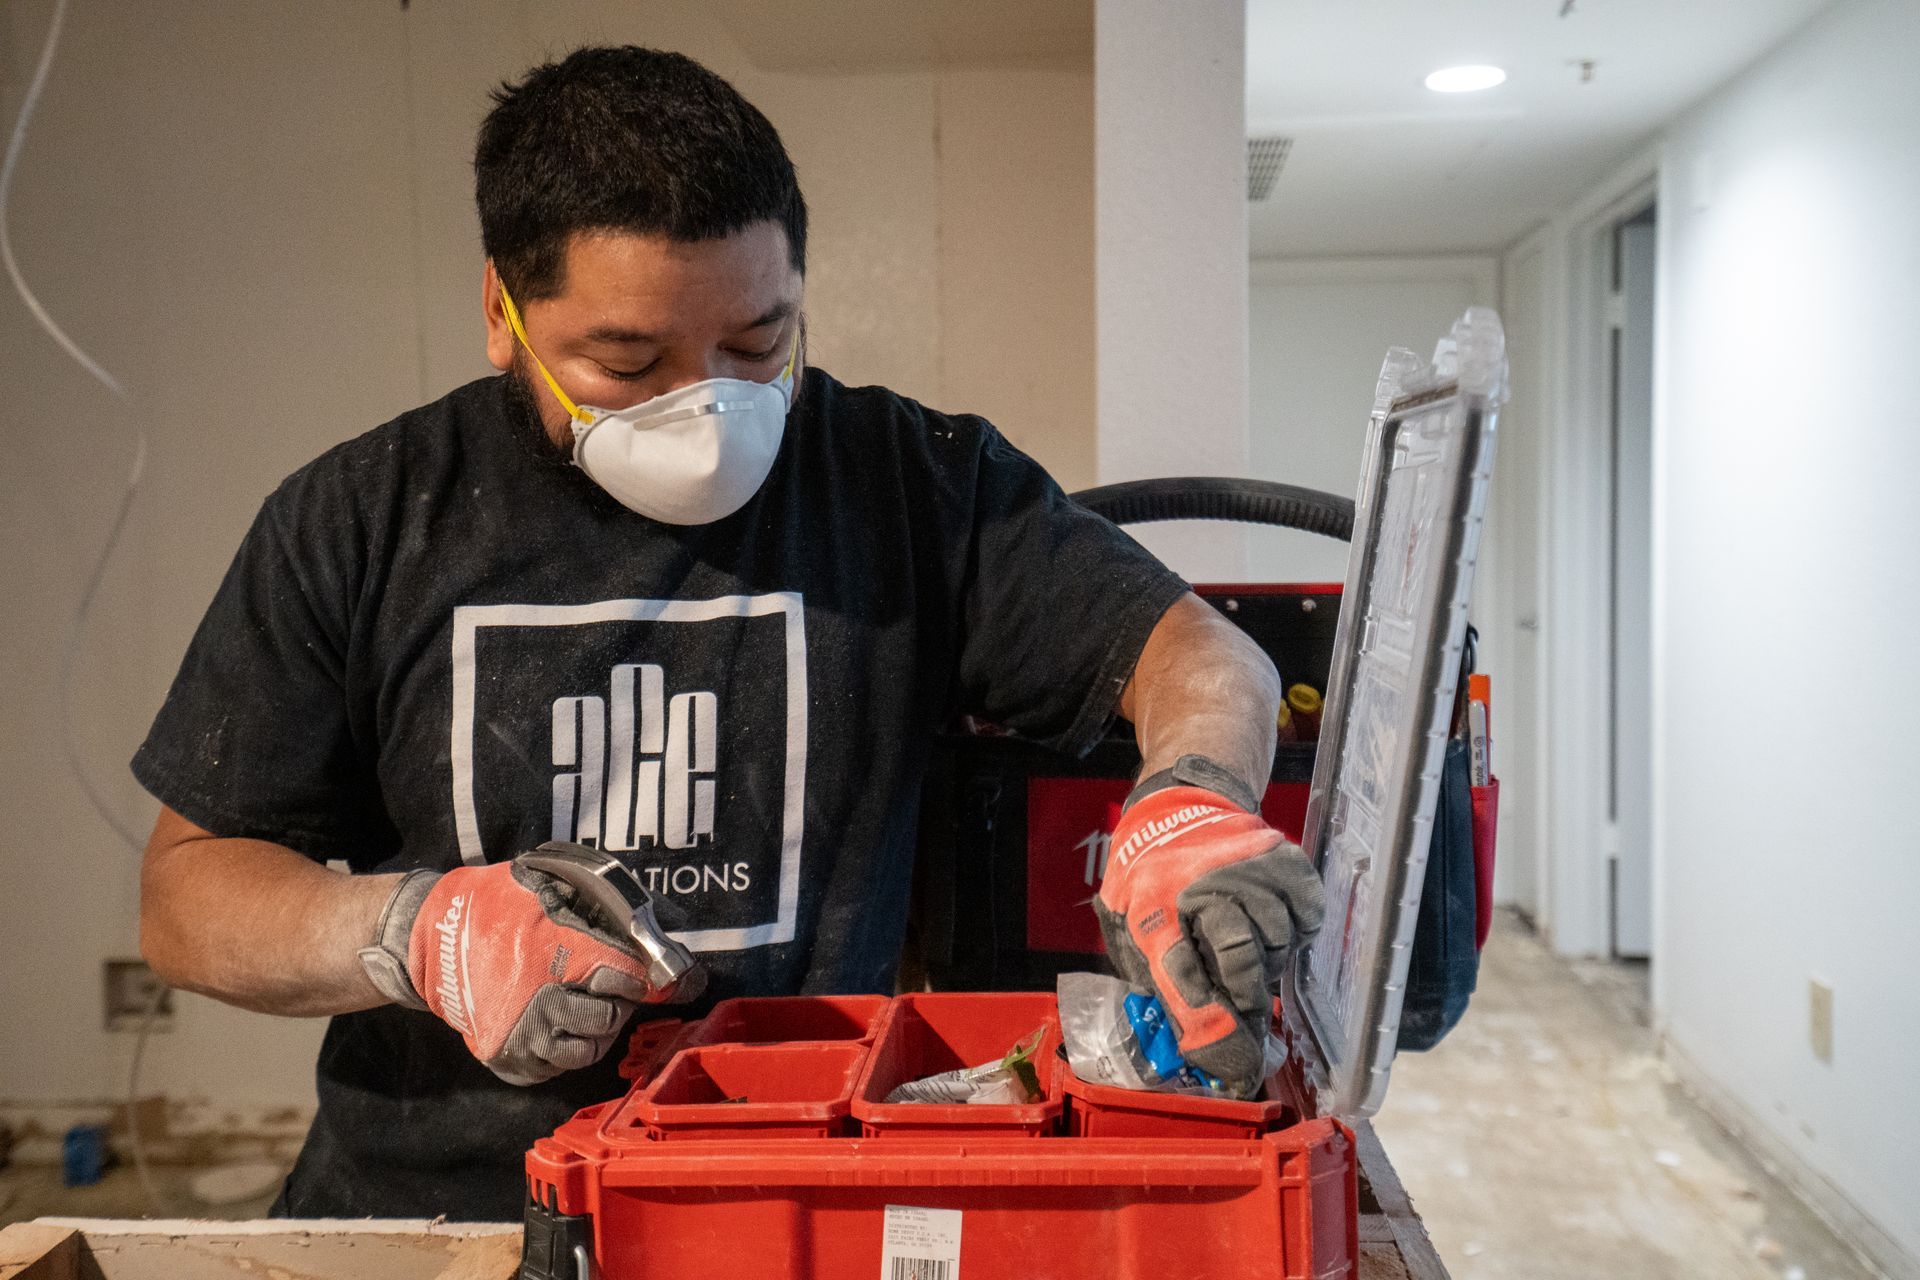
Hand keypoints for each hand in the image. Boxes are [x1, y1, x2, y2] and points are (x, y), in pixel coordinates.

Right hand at [358, 859, 666, 1085]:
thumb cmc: (494, 909)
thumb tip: (645, 919)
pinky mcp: (508, 1060)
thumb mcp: (545, 888)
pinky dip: (564, 1051)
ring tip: (584, 1008)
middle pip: (610, 1018)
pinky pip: (555, 1069)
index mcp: (556, 957)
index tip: (640, 973)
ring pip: (588, 1051)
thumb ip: (593, 906)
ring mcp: (524, 1039)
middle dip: (617, 1003)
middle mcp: (542, 1004)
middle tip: (607, 989)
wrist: (430, 940)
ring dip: (596, 1031)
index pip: (625, 978)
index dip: (638, 975)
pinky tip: (559, 1027)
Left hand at [1094, 756, 1324, 1095]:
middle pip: (1241, 958)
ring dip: (1266, 959)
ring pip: (1277, 943)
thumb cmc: (1151, 885)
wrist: (1178, 812)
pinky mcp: (1284, 860)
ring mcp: (1247, 868)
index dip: (1207, 1024)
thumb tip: (1202, 1050)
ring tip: (1245, 944)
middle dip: (1244, 995)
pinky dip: (1294, 932)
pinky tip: (1269, 922)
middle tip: (1243, 1005)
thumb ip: (1159, 986)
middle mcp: (1201, 882)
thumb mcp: (1131, 933)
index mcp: (1150, 905)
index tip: (1232, 1066)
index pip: (1179, 972)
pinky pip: (1305, 920)